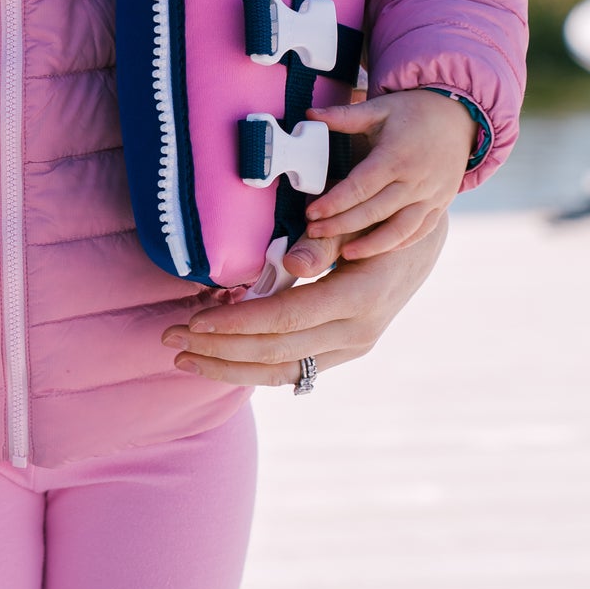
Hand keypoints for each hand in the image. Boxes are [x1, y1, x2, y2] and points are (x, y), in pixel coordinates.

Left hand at [159, 216, 445, 388]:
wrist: (420, 239)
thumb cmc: (378, 216)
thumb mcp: (357, 217)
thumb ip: (324, 240)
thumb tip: (294, 263)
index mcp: (361, 296)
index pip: (287, 320)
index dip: (237, 324)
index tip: (193, 321)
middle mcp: (359, 332)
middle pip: (277, 353)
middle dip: (218, 350)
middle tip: (170, 338)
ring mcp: (352, 347)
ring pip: (283, 372)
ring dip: (228, 368)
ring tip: (182, 359)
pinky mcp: (342, 351)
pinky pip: (293, 370)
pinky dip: (252, 367)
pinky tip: (216, 360)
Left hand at [301, 88, 476, 259]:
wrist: (459, 116)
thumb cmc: (413, 111)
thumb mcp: (379, 108)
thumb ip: (344, 115)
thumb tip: (309, 113)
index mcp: (396, 156)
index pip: (360, 187)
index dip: (334, 202)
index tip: (311, 213)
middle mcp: (416, 180)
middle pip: (375, 211)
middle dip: (341, 226)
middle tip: (314, 233)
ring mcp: (431, 196)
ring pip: (400, 229)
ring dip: (371, 245)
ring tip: (344, 254)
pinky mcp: (440, 205)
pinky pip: (419, 231)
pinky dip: (397, 244)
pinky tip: (375, 250)